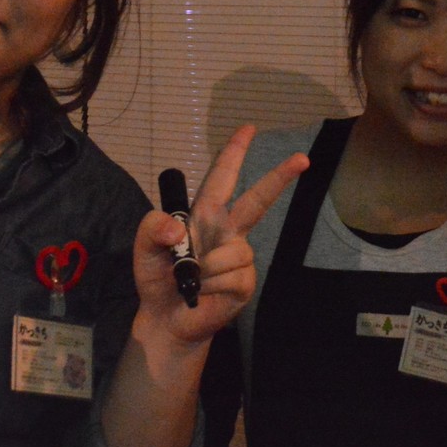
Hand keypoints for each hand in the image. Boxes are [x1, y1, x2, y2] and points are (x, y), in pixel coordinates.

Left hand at [132, 124, 308, 346]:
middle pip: (258, 199)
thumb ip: (151, 228)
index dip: (233, 153)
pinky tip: (205, 293)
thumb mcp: (143, 248)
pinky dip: (213, 285)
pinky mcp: (245, 282)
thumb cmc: (158, 278)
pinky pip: (234, 275)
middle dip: (280, 177)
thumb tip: (180, 227)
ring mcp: (240, 257)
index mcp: (205, 215)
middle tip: (303, 158)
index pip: (221, 178)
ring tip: (193, 280)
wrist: (166, 318)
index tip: (248, 128)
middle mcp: (228, 231)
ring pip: (233, 251)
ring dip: (207, 267)